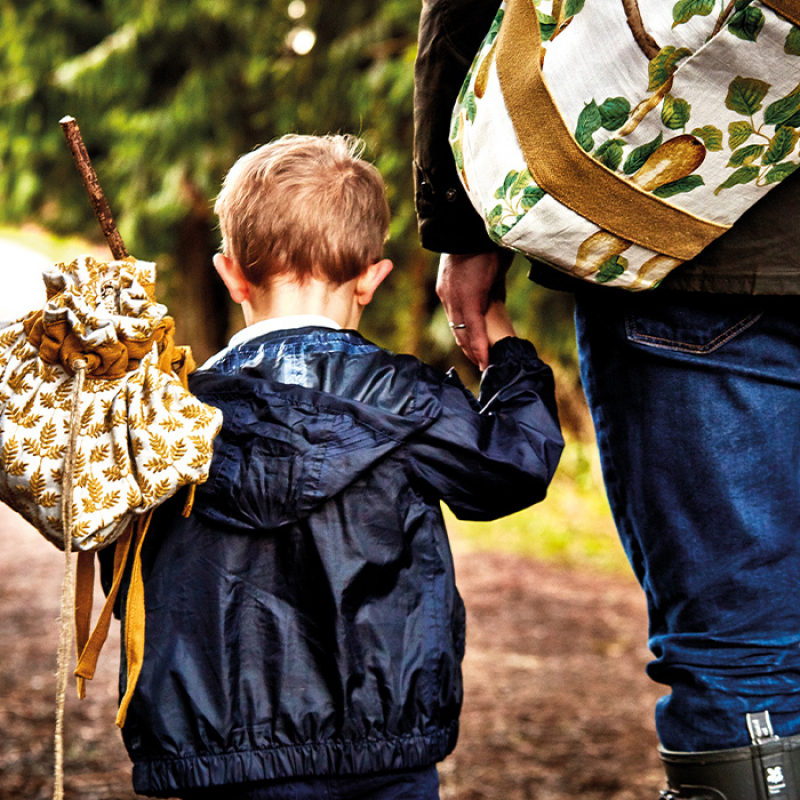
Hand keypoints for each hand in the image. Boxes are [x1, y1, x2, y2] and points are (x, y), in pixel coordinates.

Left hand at [436, 250, 512, 369]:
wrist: (476, 225)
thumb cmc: (485, 242)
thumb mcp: (485, 270)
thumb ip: (488, 288)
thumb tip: (497, 300)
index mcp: (448, 289)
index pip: (456, 320)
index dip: (465, 337)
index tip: (473, 351)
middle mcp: (448, 297)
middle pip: (458, 330)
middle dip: (469, 350)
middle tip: (481, 365)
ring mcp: (456, 298)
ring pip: (464, 333)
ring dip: (474, 352)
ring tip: (485, 367)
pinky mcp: (469, 298)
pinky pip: (474, 328)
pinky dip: (480, 346)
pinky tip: (486, 359)